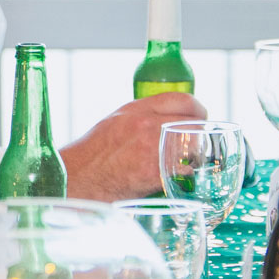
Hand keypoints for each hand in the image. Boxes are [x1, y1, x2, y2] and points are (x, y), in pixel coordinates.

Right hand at [59, 92, 206, 200]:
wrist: (79, 178)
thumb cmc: (92, 154)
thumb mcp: (115, 122)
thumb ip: (141, 118)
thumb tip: (164, 121)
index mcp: (136, 110)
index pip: (182, 100)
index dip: (197, 110)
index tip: (199, 117)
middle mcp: (147, 125)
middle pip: (194, 123)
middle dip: (199, 134)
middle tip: (196, 144)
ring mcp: (153, 148)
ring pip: (194, 147)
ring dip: (195, 155)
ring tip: (187, 162)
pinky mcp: (156, 172)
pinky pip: (185, 170)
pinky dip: (186, 174)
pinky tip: (176, 177)